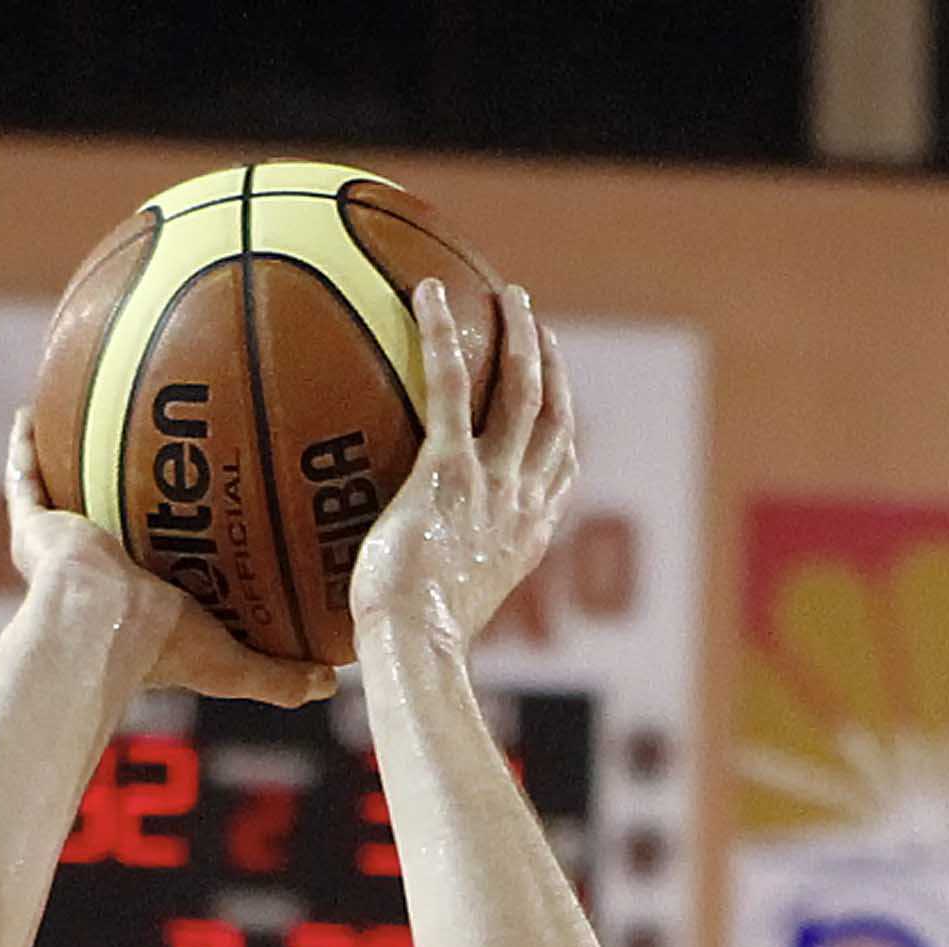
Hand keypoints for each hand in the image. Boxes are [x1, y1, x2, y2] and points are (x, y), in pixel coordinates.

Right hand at [1, 413, 334, 707]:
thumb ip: (278, 674)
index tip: (195, 512)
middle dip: (122, 496)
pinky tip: (29, 411)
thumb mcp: (232, 662)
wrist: (99, 629)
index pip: (157, 569)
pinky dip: (23, 448)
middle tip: (150, 455)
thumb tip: (329, 681)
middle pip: (109, 525)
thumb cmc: (160, 648)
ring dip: (70, 463)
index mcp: (136, 604)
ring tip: (85, 418)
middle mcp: (95, 575)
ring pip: (63, 497)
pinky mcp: (33, 531)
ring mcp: (62, 549)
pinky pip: (23, 480)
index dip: (173, 542)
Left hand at [345, 279, 578, 653]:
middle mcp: (522, 501)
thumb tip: (386, 600)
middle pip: (554, 416)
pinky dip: (443, 334)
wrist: (416, 648)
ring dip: (522, 335)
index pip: (559, 471)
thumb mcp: (435, 617)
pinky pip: (451, 384)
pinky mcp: (451, 468)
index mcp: (525, 536)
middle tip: (538, 326)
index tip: (557, 399)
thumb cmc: (410, 650)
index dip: (562, 429)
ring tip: (508, 297)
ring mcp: (494, 481)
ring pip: (525, 388)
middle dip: (553, 365)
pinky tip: (425, 294)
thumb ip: (429, 589)